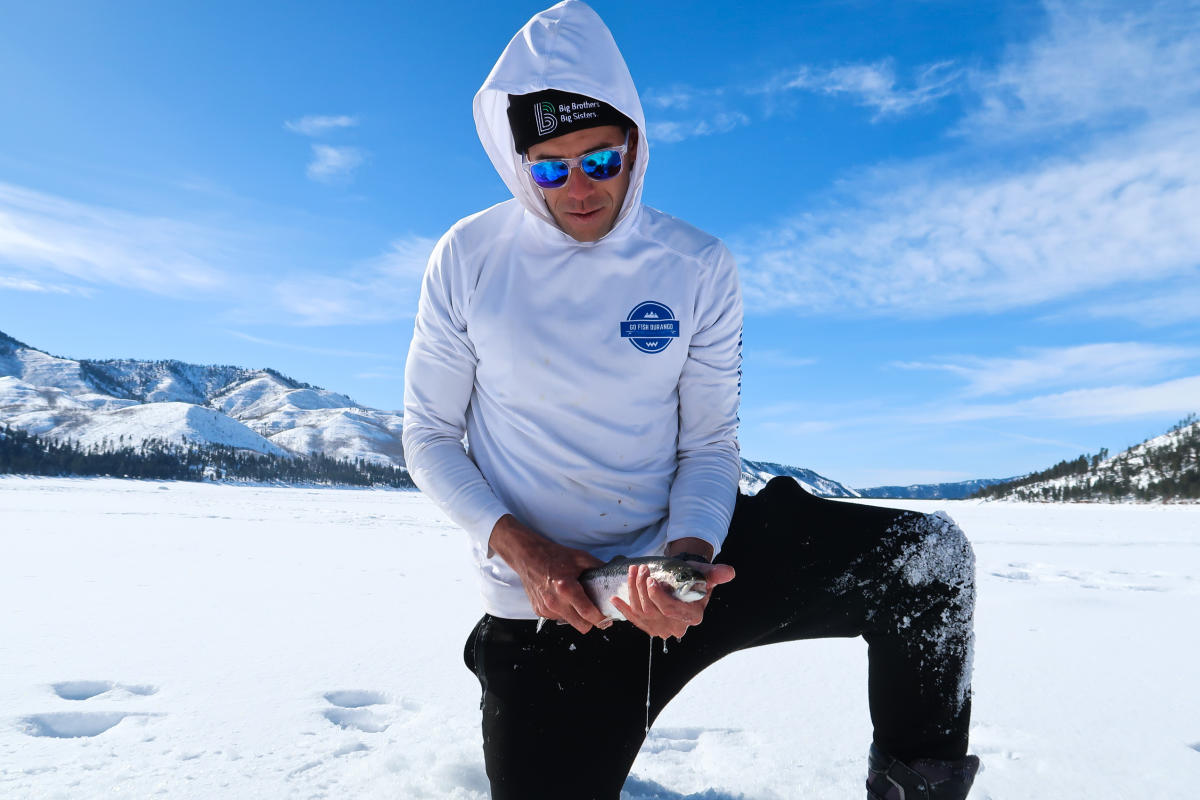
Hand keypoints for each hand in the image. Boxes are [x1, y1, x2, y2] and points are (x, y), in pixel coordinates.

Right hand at [488, 514, 609, 633]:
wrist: (528, 557)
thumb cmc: (555, 555)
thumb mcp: (580, 558)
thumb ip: (598, 568)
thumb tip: (615, 576)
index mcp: (567, 588)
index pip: (588, 613)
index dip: (601, 618)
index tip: (608, 617)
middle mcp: (555, 602)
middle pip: (581, 626)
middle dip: (591, 622)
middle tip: (595, 612)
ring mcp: (546, 608)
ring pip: (569, 622)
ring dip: (575, 616)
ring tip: (575, 600)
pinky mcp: (539, 611)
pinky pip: (557, 617)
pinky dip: (563, 611)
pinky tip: (561, 598)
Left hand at [610, 560, 734, 638]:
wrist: (682, 581)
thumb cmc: (693, 576)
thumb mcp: (704, 573)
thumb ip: (716, 573)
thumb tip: (728, 572)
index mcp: (693, 616)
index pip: (670, 610)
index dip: (658, 596)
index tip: (651, 579)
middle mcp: (677, 627)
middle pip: (652, 610)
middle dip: (642, 588)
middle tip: (639, 569)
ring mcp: (661, 629)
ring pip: (641, 612)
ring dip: (633, 591)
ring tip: (631, 572)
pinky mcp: (648, 626)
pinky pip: (633, 619)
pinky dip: (623, 608)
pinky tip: (615, 598)